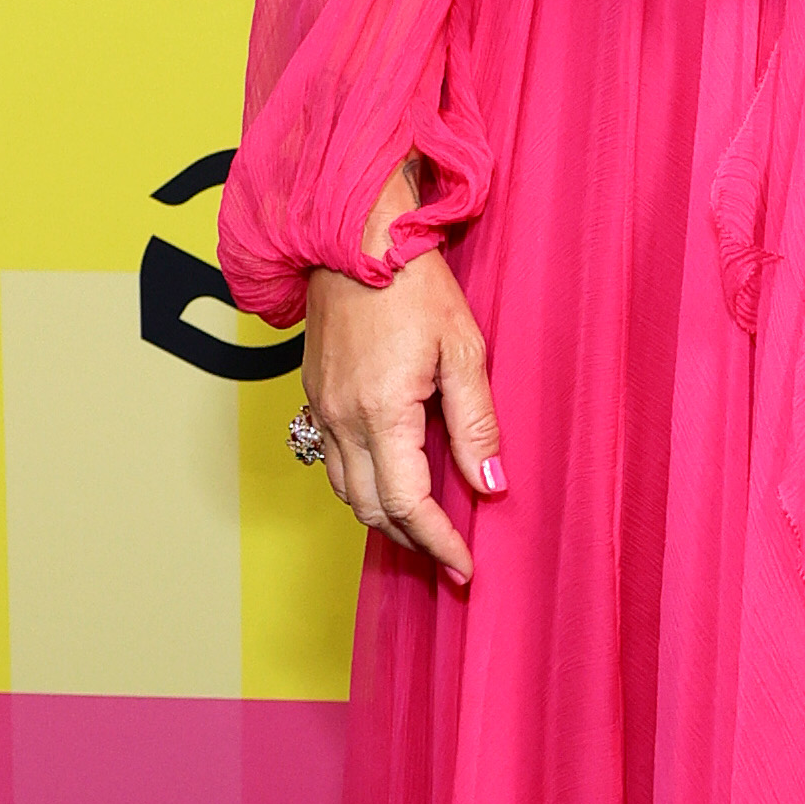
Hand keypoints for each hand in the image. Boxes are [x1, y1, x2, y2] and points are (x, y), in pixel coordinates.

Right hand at [298, 164, 502, 585]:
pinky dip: (363, 486)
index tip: (464, 567)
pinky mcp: (315, 393)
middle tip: (450, 557)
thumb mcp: (463, 350)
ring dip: (384, 517)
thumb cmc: (414, 283)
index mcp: (381, 411)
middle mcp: (341, 418)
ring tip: (426, 529)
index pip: (407, 504)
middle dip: (412, 541)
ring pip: (346, 490)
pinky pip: (333, 460)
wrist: (356, 236)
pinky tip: (392, 481)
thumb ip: (475, 423)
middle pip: (371, 509)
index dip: (438, 543)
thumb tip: (490, 485)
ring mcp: (321, 407)